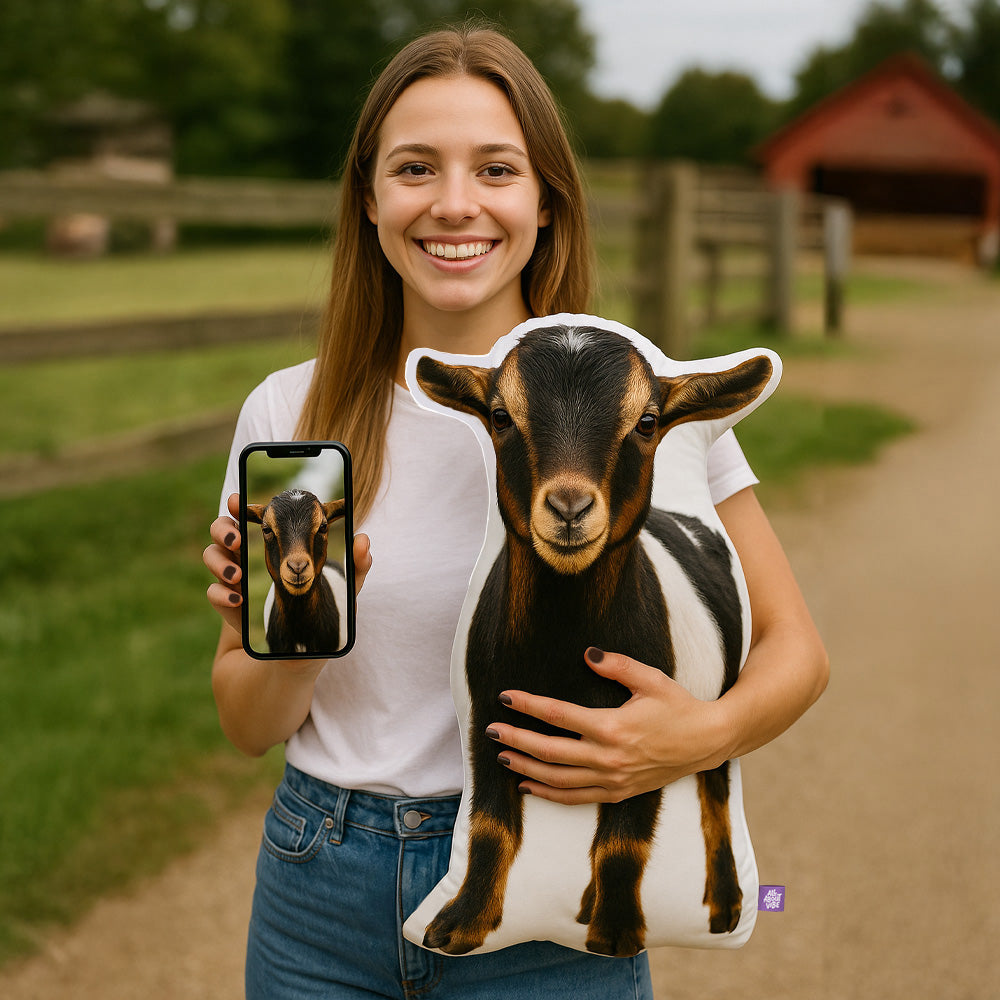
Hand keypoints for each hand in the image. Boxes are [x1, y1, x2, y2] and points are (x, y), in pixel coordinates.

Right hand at [203, 493, 372, 633]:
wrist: (291, 662)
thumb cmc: (321, 618)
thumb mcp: (344, 594)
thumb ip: (356, 568)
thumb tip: (363, 539)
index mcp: (275, 547)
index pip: (253, 518)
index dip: (241, 506)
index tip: (238, 501)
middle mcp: (251, 559)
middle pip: (222, 530)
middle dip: (224, 529)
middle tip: (238, 541)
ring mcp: (235, 583)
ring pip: (211, 556)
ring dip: (220, 561)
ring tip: (237, 575)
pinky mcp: (228, 608)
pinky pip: (213, 593)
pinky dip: (221, 593)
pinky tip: (237, 600)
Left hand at [487, 647, 732, 804]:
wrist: (707, 742)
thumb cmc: (678, 706)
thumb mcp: (650, 679)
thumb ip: (617, 666)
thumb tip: (587, 653)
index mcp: (612, 727)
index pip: (558, 716)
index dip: (528, 706)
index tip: (506, 697)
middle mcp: (608, 758)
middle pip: (549, 751)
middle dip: (516, 738)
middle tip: (491, 728)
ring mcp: (612, 779)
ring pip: (557, 779)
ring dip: (525, 767)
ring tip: (501, 755)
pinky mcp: (617, 792)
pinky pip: (575, 798)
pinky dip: (548, 793)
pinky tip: (527, 785)